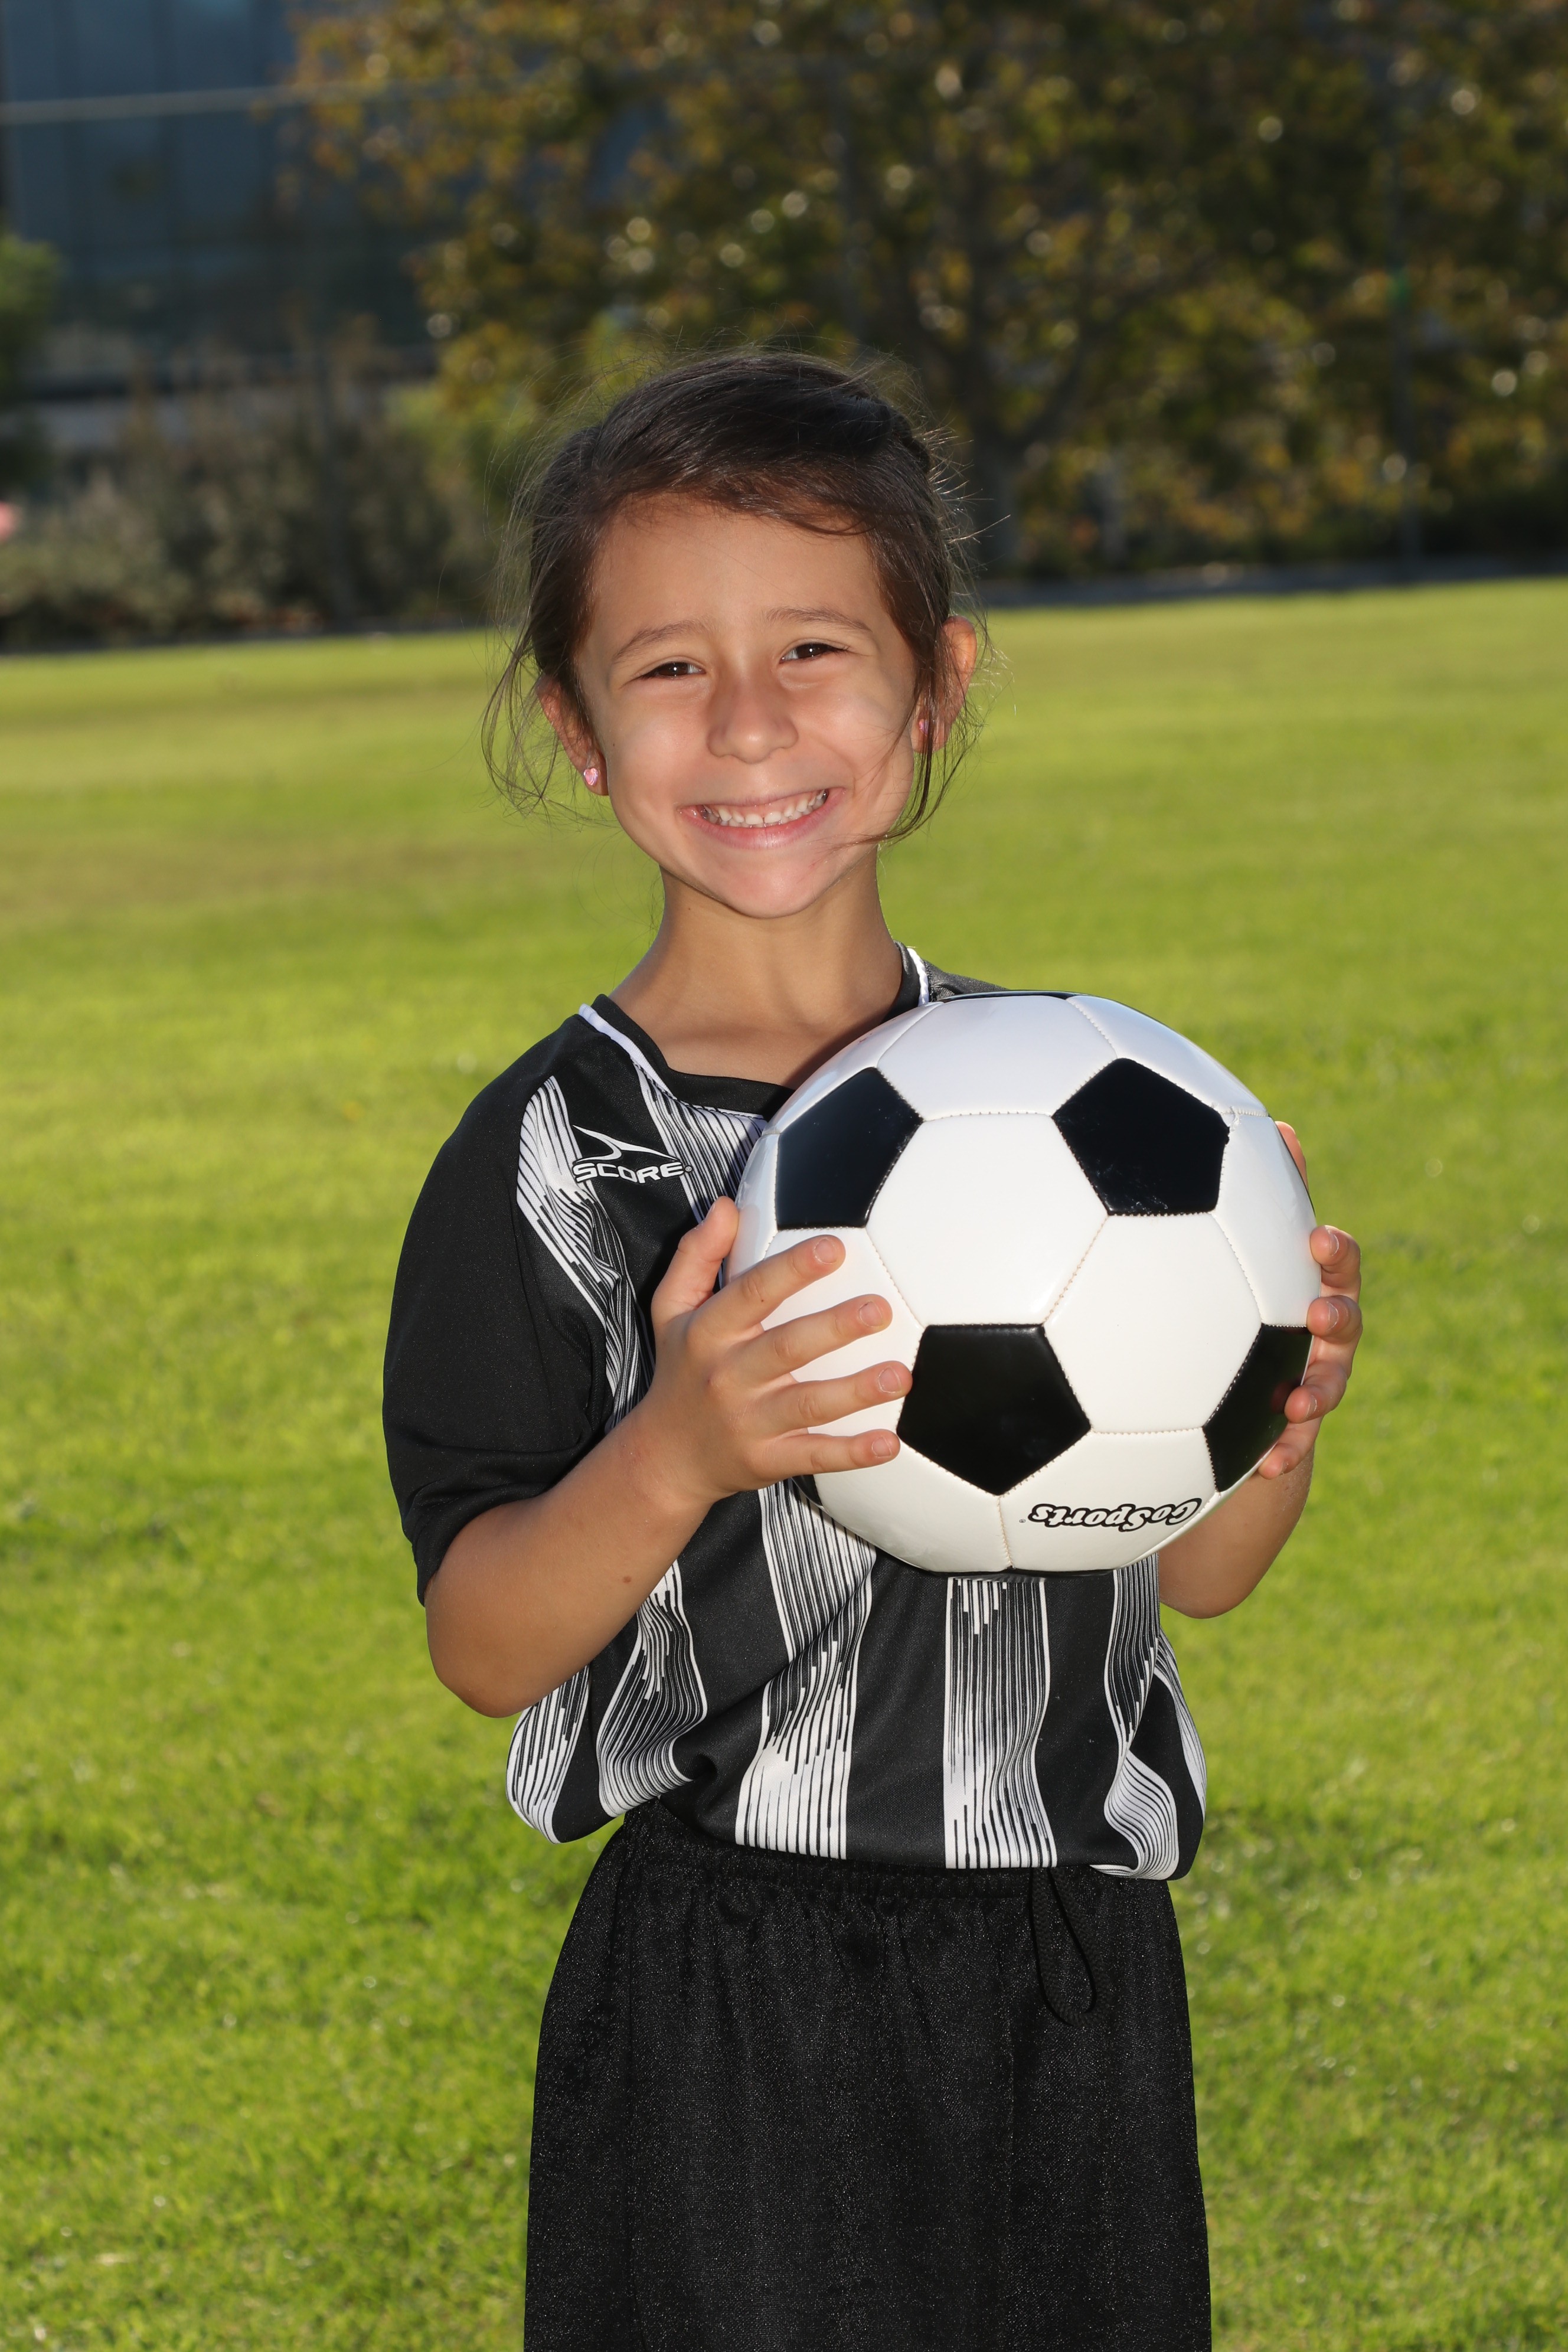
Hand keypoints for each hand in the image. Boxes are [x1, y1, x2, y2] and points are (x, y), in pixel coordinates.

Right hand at [632, 1199, 906, 1511]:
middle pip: (786, 1348)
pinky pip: (813, 1456)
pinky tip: (888, 1442)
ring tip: (901, 1375)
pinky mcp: (767, 1460)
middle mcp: (728, 1376)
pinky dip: (852, 1453)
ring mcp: (749, 1422)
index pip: (751, 1295)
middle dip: (835, 1328)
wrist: (665, 1457)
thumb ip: (697, 1255)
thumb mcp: (671, 1309)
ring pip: (808, 1405)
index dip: (792, 1270)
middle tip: (880, 1309)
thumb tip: (726, 1207)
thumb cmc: (681, 1371)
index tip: (833, 1247)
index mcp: (709, 1332)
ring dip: (856, 1391)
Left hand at [1260, 1123, 1362, 1478]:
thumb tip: (1280, 1126)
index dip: (1333, 1249)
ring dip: (1316, 1395)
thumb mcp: (1256, 1252)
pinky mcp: (1295, 1428)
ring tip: (1296, 1405)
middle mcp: (1325, 1332)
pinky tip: (1265, 1465)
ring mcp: (1315, 1379)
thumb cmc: (1250, 1303)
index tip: (1316, 1236)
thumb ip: (1269, 1199)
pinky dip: (1283, 1453)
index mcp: (1314, 1286)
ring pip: (1327, 1387)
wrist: (1241, 1387)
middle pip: (1346, 1322)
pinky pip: (1294, 1445)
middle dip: (1338, 1317)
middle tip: (1318, 1314)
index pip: (1336, 1261)